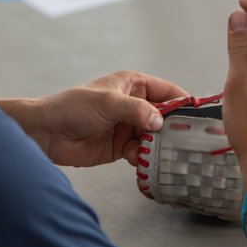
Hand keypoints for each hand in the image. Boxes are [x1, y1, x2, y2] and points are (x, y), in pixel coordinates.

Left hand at [0, 72, 187, 167]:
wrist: (46, 133)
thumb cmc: (73, 107)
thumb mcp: (108, 103)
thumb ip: (137, 110)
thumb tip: (161, 122)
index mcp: (134, 84)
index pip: (168, 91)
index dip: (184, 102)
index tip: (200, 117)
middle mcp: (135, 104)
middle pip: (165, 116)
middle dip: (176, 129)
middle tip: (192, 142)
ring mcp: (128, 126)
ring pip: (155, 137)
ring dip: (161, 146)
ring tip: (170, 156)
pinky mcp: (121, 147)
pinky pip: (141, 152)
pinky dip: (145, 158)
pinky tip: (143, 162)